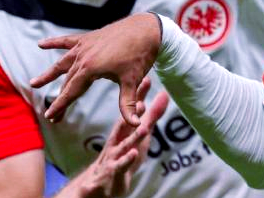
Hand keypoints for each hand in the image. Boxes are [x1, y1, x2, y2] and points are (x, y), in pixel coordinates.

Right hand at [30, 13, 161, 125]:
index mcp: (91, 69)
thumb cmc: (140, 56)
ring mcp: (84, 45)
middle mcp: (83, 57)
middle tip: (52, 115)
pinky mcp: (89, 37)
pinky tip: (40, 44)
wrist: (147, 29)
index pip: (71, 92)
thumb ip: (129, 104)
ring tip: (34, 83)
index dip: (60, 105)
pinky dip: (54, 42)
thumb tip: (135, 124)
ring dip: (49, 74)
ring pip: (62, 63)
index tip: (50, 117)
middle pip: (67, 82)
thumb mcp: (133, 81)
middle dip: (59, 99)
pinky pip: (67, 41)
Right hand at [65, 80, 169, 197]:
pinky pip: (119, 166)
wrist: (99, 184)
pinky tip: (133, 154)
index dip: (139, 95)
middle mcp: (116, 139)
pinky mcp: (112, 172)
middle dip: (133, 111)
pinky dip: (125, 161)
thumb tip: (165, 93)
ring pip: (122, 145)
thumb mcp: (140, 134)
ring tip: (142, 128)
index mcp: (123, 129)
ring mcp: (113, 155)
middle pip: (125, 123)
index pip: (131, 110)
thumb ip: (153, 116)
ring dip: (132, 137)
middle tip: (142, 99)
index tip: (147, 79)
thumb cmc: (123, 153)